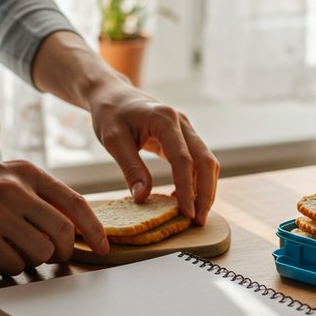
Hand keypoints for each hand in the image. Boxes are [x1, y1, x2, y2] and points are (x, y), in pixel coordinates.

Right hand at [0, 154, 108, 275]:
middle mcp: (17, 191)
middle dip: (63, 252)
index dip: (94, 229)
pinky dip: (7, 266)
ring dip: (32, 260)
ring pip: (41, 252)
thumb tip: (65, 224)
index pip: (75, 203)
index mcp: (26, 172)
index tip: (103, 246)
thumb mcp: (2, 173)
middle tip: (52, 256)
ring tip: (13, 250)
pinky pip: (12, 264)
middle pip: (63, 233)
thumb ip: (33, 192)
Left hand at [84, 81, 219, 224]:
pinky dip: (196, 180)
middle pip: (204, 160)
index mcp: (165, 119)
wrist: (112, 95)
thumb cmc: (110, 114)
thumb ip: (131, 168)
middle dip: (205, 193)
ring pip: (206, 161)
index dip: (187, 188)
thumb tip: (143, 198)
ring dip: (205, 188)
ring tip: (194, 215)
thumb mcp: (113, 141)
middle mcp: (181, 122)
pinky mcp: (183, 137)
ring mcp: (185, 129)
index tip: (187, 213)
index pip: (183, 159)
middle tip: (198, 221)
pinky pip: (197, 160)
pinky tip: (182, 198)